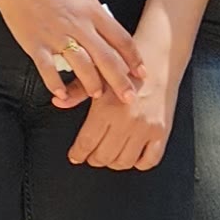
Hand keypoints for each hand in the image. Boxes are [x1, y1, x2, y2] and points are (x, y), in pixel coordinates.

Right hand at [0, 0, 141, 108]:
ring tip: (97, 94)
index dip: (134, 59)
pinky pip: (48, 69)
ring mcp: (57, 35)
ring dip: (92, 84)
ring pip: (82, 66)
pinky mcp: (35, 43)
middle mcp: (78, 25)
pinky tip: (60, 94)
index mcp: (92, 11)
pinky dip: (55, 83)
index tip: (141, 73)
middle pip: (107, 58)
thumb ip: (96, 15)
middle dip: (121, 81)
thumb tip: (109, 33)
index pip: (121, 39)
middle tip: (129, 98)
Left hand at [67, 8, 178, 169]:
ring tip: (108, 155)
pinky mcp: (162, 131)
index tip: (75, 156)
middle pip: (104, 156)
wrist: (160, 56)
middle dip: (93, 159)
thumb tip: (58, 101)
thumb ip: (76, 91)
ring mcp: (146, 128)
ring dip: (113, 162)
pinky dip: (138, 162)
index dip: (78, 154)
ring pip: (124, 162)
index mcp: (108, 108)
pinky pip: (150, 160)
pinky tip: (131, 154)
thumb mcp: (98, 74)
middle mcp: (128, 121)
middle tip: (90, 155)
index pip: (87, 143)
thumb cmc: (127, 64)